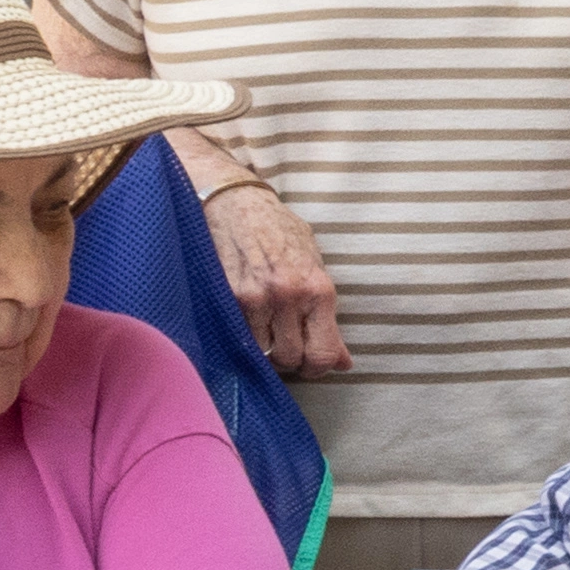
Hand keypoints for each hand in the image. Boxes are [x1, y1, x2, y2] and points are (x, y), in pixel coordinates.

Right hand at [197, 163, 349, 376]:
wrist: (235, 202)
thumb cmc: (278, 231)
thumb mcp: (313, 265)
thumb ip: (327, 316)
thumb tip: (343, 362)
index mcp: (318, 289)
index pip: (323, 354)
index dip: (317, 367)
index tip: (309, 363)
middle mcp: (288, 296)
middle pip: (290, 359)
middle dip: (288, 359)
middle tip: (283, 343)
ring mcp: (255, 298)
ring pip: (260, 353)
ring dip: (262, 348)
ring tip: (262, 327)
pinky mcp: (227, 297)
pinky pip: (237, 336)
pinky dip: (241, 335)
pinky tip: (244, 318)